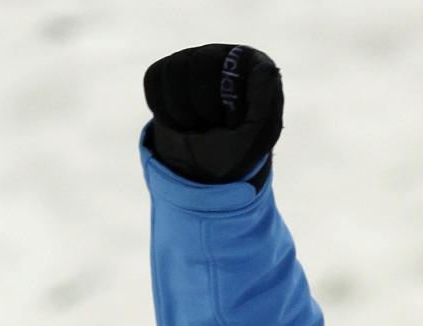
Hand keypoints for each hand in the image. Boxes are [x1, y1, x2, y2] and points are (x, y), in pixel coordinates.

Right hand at [143, 44, 282, 187]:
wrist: (205, 173)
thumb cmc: (236, 154)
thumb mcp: (257, 139)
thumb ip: (266, 105)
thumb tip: (268, 68)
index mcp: (252, 66)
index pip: (234, 65)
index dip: (229, 102)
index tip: (234, 124)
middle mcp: (224, 56)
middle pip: (201, 62)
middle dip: (204, 107)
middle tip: (214, 126)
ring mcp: (193, 60)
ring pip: (174, 69)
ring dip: (183, 112)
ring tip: (197, 126)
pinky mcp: (166, 71)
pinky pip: (154, 79)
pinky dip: (164, 111)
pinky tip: (180, 122)